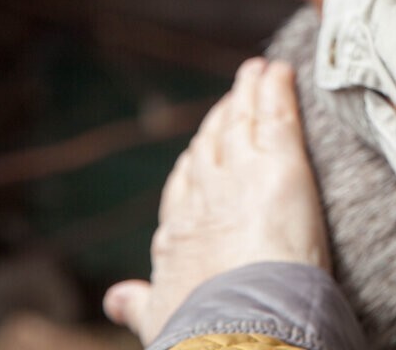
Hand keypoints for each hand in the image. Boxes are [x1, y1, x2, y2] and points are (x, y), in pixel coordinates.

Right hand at [103, 59, 329, 344]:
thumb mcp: (162, 317)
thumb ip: (139, 303)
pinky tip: (281, 71)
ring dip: (249, 94)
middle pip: (212, 145)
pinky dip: (278, 89)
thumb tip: (114, 300)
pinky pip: (278, 117)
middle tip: (235, 96)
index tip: (203, 145)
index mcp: (178, 231)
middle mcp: (205, 195)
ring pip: (242, 123)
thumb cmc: (204, 328)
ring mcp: (241, 174)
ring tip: (258, 72)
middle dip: (222, 119)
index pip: (185, 184)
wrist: (239, 322)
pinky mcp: (281, 165)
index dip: (196, 161)